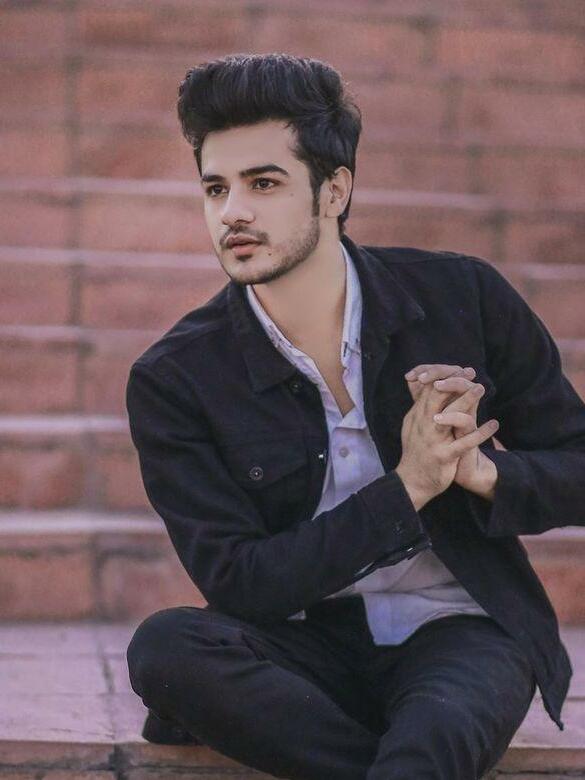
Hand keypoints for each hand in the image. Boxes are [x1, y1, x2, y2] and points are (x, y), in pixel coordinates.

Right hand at [405, 364, 498, 494]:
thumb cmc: (416, 451)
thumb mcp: (413, 425)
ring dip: (466, 401)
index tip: (462, 370)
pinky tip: (494, 424)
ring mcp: (433, 440)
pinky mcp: (444, 456)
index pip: (427, 389)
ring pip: (449, 416)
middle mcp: (423, 425)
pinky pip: (464, 443)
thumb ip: (421, 407)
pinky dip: (480, 433)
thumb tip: (429, 387)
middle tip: (471, 374)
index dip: (444, 376)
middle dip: (454, 382)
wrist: (412, 482)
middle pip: (436, 396)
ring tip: (481, 389)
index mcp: (417, 416)